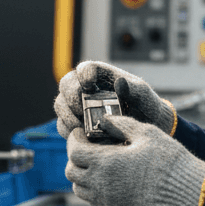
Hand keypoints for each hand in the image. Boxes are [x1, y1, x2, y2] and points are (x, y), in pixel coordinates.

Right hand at [53, 61, 175, 139]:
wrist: (143, 128)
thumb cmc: (144, 106)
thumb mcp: (143, 96)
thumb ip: (134, 88)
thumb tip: (120, 82)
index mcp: (100, 74)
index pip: (85, 68)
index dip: (83, 75)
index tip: (89, 85)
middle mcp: (84, 87)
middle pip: (66, 85)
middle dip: (71, 97)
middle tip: (82, 110)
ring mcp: (76, 105)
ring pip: (60, 105)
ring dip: (68, 116)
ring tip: (81, 127)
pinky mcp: (73, 123)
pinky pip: (63, 125)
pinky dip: (69, 131)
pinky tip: (81, 137)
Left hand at [65, 116, 204, 205]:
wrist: (186, 192)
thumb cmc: (168, 161)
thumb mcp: (146, 133)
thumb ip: (121, 124)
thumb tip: (104, 120)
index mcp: (105, 162)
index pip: (74, 151)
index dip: (74, 140)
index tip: (80, 134)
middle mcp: (101, 185)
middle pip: (71, 172)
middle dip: (75, 158)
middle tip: (87, 149)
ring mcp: (107, 203)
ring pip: (80, 190)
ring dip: (84, 176)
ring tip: (98, 166)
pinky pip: (95, 204)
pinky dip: (96, 192)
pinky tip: (111, 182)